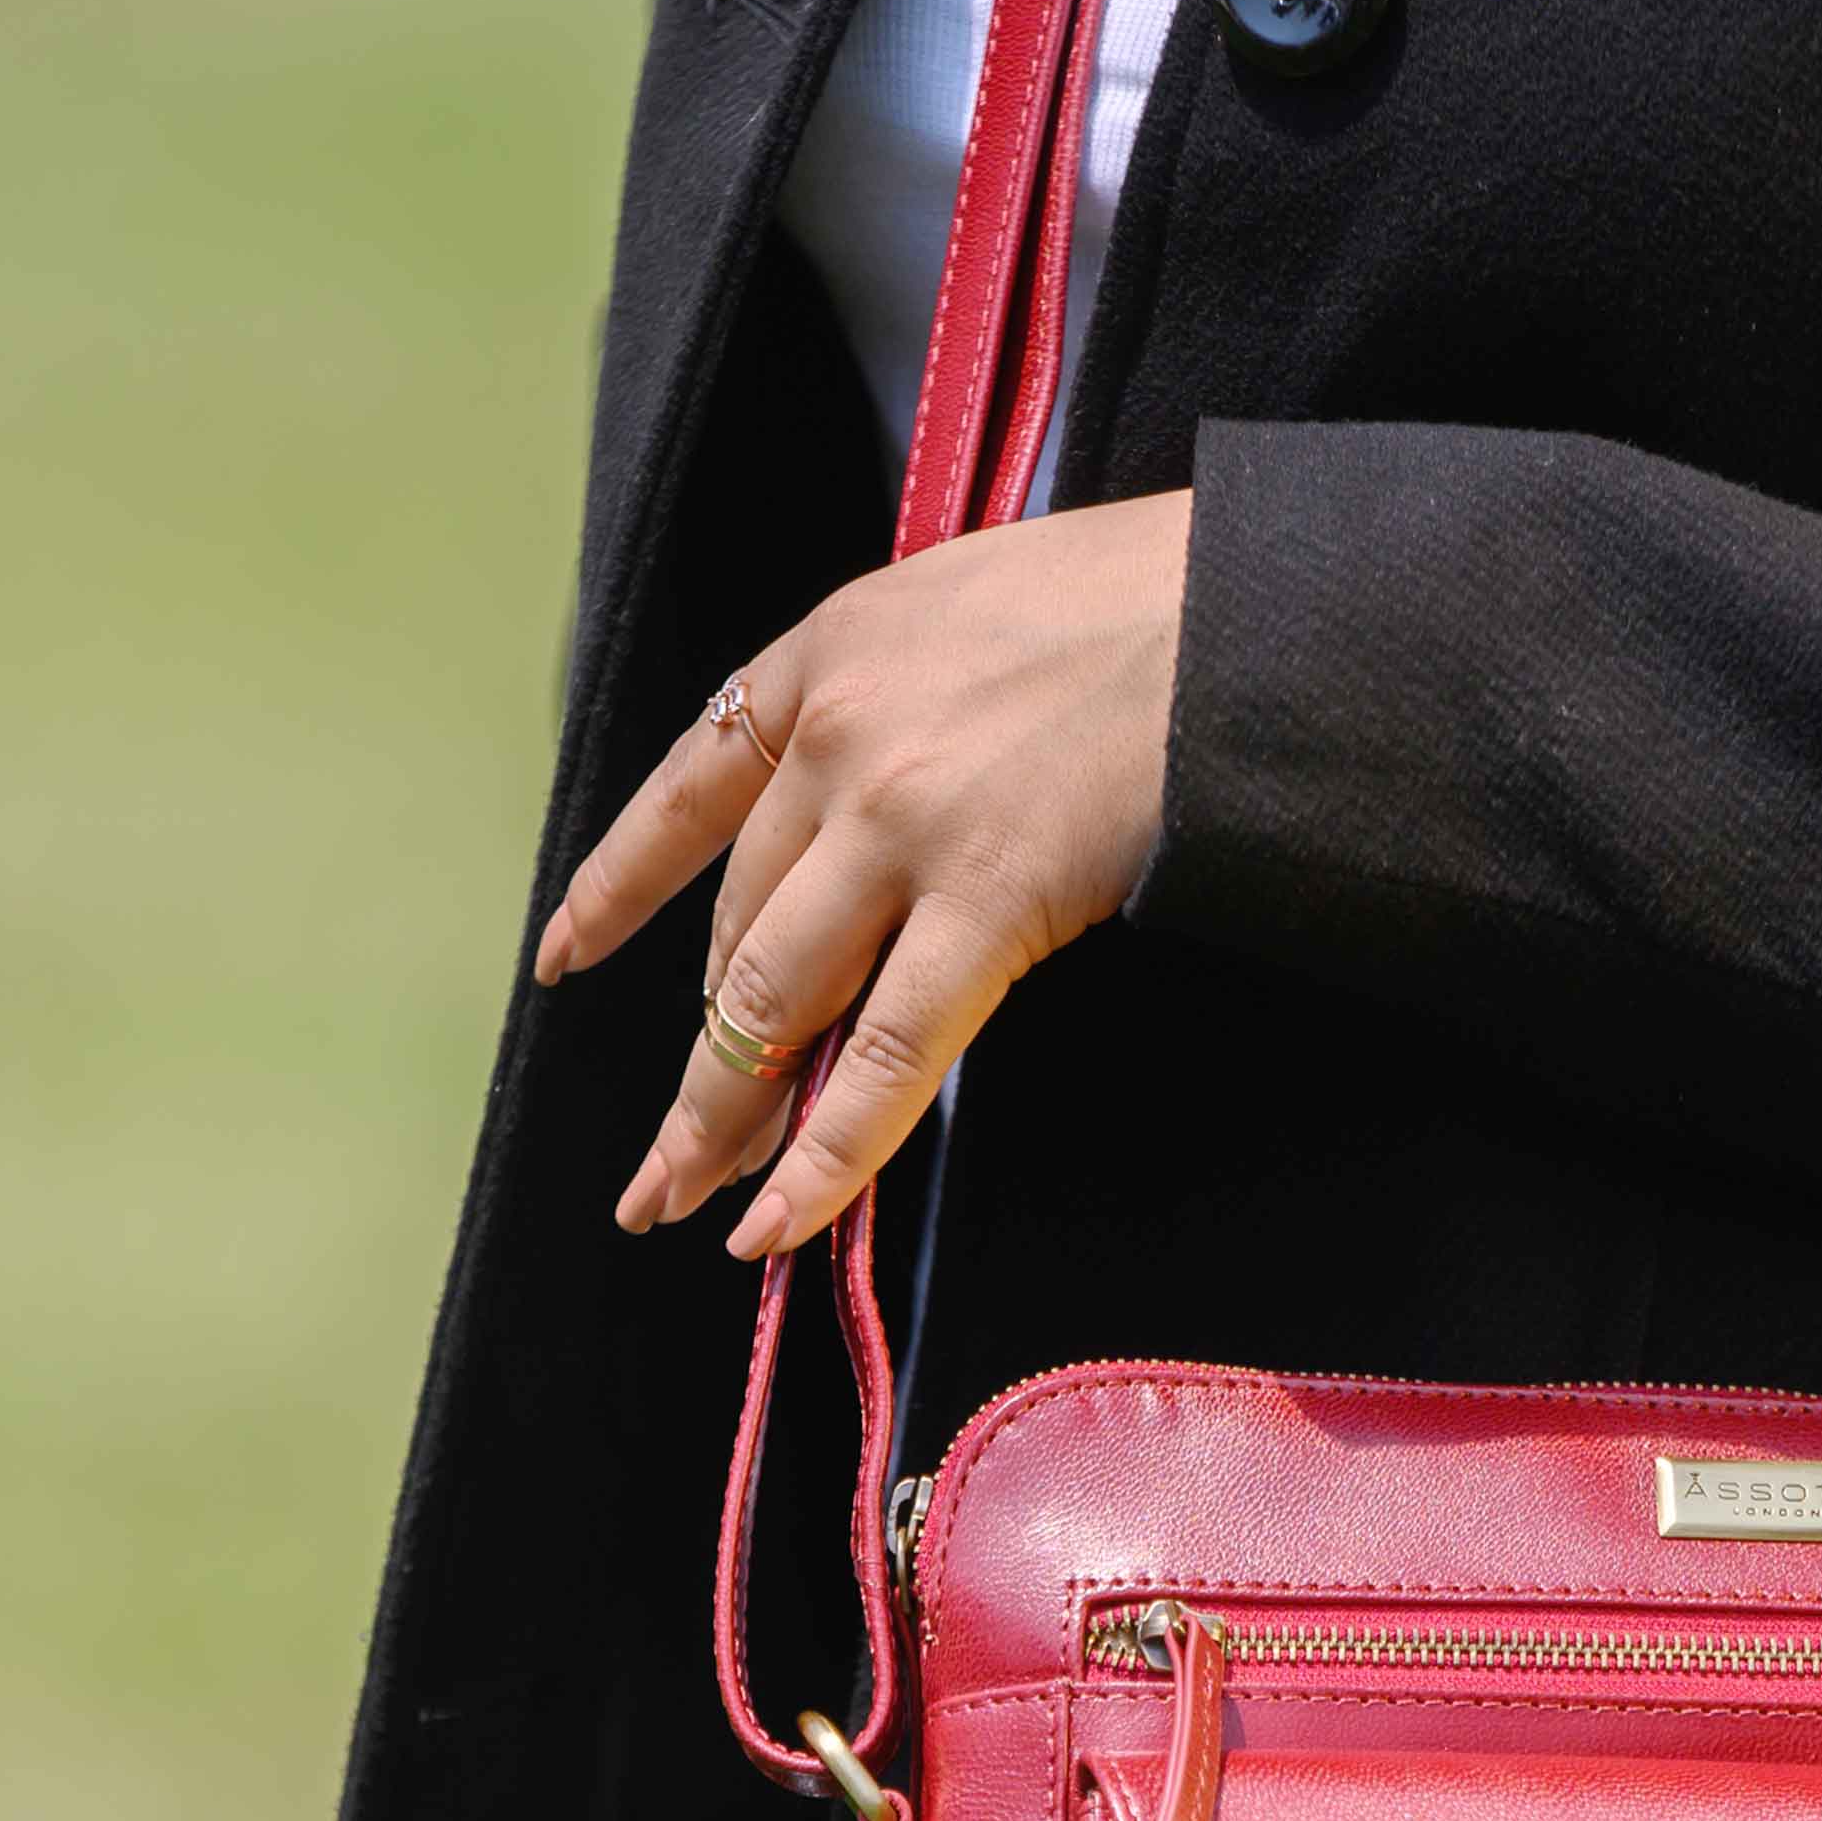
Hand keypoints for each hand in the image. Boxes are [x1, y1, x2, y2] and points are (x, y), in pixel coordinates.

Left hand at [535, 489, 1193, 1257]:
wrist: (1254, 605)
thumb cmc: (1157, 600)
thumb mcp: (983, 609)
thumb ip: (919, 703)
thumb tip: (912, 804)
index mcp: (829, 650)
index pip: (688, 789)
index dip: (620, 886)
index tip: (567, 954)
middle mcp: (836, 736)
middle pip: (734, 929)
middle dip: (695, 1059)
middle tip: (657, 1162)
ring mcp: (899, 820)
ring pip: (774, 1000)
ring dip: (724, 1119)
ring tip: (688, 1203)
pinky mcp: (987, 898)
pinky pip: (886, 1054)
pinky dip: (823, 1152)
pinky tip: (775, 1220)